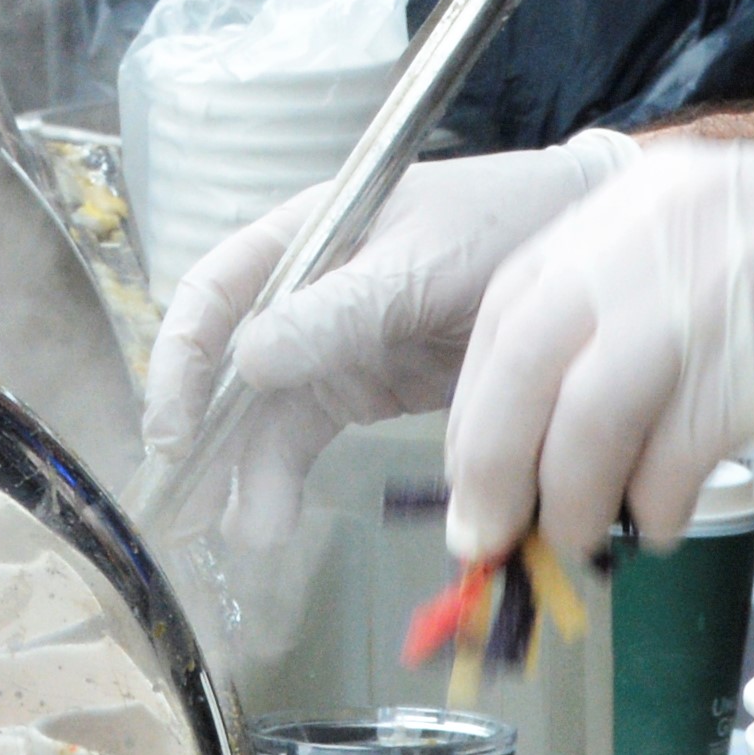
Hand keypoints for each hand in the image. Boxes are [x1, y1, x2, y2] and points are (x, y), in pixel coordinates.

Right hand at [141, 131, 640, 568]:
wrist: (579, 243)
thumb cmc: (498, 222)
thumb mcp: (421, 262)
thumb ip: (340, 310)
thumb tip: (250, 358)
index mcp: (301, 235)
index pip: (215, 293)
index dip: (182, 360)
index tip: (174, 429)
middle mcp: (299, 291)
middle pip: (225, 364)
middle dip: (203, 434)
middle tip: (188, 505)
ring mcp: (327, 343)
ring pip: (262, 413)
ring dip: (246, 471)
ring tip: (251, 533)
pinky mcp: (360, 386)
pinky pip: (304, 436)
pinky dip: (283, 479)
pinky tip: (272, 522)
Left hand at [442, 138, 753, 561]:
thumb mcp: (740, 241)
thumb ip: (651, 303)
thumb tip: (570, 414)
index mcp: (647, 201)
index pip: (513, 304)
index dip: (479, 401)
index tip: (477, 468)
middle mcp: (658, 235)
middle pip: (519, 365)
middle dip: (490, 467)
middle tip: (490, 537)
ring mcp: (705, 297)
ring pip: (579, 423)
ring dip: (565, 504)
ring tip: (584, 541)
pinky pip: (664, 460)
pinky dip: (650, 509)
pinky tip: (662, 523)